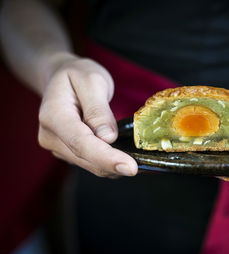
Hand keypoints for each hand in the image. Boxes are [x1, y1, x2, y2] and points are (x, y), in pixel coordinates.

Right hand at [38, 52, 137, 176]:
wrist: (62, 77)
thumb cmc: (78, 75)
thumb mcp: (92, 81)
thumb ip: (98, 109)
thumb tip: (108, 138)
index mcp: (53, 115)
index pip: (81, 143)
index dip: (107, 158)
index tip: (130, 168)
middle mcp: (51, 136)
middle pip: (86, 158)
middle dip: (114, 165)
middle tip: (142, 165)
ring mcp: (58, 146)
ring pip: (90, 165)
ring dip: (113, 166)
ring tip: (136, 159)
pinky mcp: (68, 152)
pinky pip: (91, 163)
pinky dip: (109, 163)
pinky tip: (125, 157)